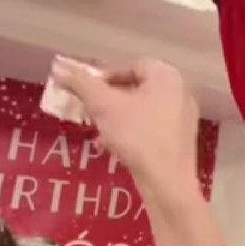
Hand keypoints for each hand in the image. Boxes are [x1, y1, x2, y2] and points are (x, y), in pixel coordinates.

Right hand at [52, 59, 199, 194]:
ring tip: (99, 130)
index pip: (131, 66)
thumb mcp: (103, 106)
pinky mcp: (181, 138)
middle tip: (90, 111)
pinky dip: (132, 131)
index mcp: (167, 76)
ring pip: (143, 109)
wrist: (167, 179)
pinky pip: (152, 126)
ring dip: (117, 117)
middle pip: (137, 87)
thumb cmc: (136, 135)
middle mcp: (181, 91)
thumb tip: (60, 69)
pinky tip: (114, 145)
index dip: (105, 77)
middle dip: (109, 99)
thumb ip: (82, 85)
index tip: (86, 92)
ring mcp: (184, 116)